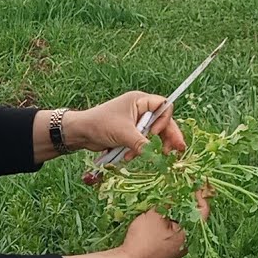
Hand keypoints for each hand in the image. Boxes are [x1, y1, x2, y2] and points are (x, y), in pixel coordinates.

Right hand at [63, 188, 213, 257]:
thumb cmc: (144, 239)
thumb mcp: (156, 214)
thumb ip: (168, 200)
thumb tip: (176, 187)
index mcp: (190, 234)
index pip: (203, 210)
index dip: (199, 194)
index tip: (192, 183)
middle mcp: (188, 242)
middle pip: (193, 216)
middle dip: (186, 200)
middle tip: (180, 186)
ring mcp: (178, 247)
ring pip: (183, 222)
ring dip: (177, 209)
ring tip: (169, 196)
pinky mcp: (168, 249)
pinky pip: (175, 230)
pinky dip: (171, 218)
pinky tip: (161, 211)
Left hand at [66, 92, 186, 160]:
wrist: (80, 133)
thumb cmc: (100, 125)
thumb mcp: (123, 133)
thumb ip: (142, 143)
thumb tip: (157, 155)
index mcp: (140, 101)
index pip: (163, 107)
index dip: (164, 121)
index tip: (155, 133)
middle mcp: (140, 110)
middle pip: (162, 122)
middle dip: (166, 137)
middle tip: (177, 151)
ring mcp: (136, 122)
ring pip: (153, 135)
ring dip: (149, 147)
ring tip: (141, 156)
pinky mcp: (131, 134)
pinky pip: (143, 142)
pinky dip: (139, 150)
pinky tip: (128, 157)